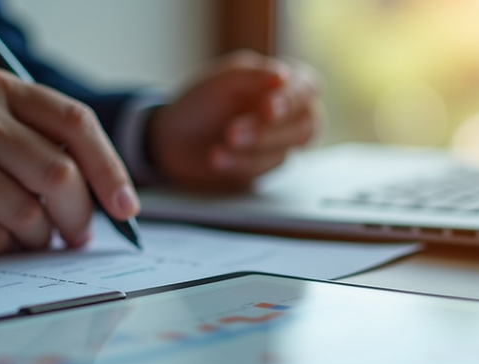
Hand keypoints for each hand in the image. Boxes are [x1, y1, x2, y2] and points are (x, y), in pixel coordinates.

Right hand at [0, 68, 138, 255]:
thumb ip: (41, 151)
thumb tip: (108, 202)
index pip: (75, 124)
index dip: (110, 170)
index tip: (126, 209)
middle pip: (59, 176)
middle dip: (79, 219)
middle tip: (76, 238)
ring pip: (29, 216)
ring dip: (35, 240)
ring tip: (15, 235)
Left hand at [148, 51, 320, 190]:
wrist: (172, 139)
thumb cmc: (200, 103)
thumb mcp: (222, 80)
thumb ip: (253, 76)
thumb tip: (285, 76)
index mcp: (282, 82)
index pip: (306, 89)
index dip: (291, 100)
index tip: (267, 109)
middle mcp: (288, 113)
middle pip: (303, 126)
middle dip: (266, 132)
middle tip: (232, 133)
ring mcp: (278, 143)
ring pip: (285, 152)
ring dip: (250, 151)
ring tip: (217, 149)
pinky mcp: (265, 168)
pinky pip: (265, 172)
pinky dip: (239, 165)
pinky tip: (217, 158)